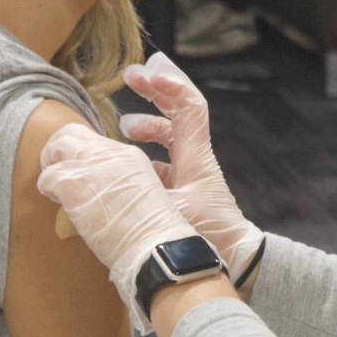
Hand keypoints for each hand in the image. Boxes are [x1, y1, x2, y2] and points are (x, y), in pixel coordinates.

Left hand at [36, 123, 200, 332]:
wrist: (152, 244)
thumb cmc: (150, 232)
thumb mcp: (142, 193)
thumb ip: (122, 183)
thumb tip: (102, 189)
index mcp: (130, 155)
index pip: (95, 142)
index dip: (82, 155)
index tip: (81, 172)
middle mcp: (110, 153)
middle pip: (73, 133)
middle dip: (59, 149)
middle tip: (56, 169)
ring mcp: (90, 165)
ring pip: (57, 146)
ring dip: (51, 165)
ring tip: (54, 187)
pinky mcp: (73, 183)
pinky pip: (47, 177)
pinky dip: (47, 187)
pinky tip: (57, 201)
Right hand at [120, 53, 265, 285]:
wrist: (238, 261)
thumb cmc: (211, 236)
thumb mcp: (172, 213)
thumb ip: (138, 198)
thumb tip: (98, 187)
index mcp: (195, 156)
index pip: (189, 106)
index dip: (169, 85)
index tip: (143, 76)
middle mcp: (194, 159)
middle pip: (178, 113)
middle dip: (154, 93)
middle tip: (130, 80)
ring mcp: (190, 175)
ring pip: (170, 138)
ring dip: (148, 127)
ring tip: (124, 128)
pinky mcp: (184, 193)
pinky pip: (163, 164)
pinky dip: (145, 157)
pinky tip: (127, 167)